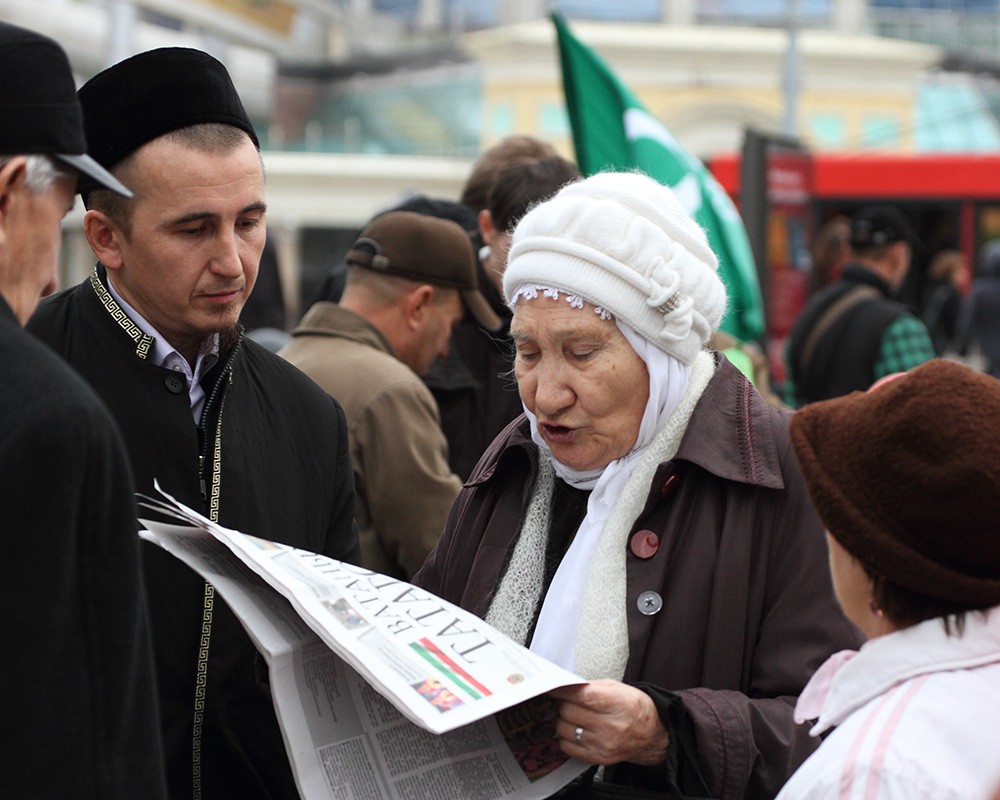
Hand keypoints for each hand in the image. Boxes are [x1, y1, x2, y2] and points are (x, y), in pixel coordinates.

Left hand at [548, 680, 668, 766]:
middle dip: (564, 704)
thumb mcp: (617, 688)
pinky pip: (567, 747)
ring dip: (564, 721)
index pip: (579, 695)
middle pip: (567, 711)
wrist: (651, 735)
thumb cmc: (634, 708)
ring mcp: (603, 744)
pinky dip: (567, 738)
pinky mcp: (598, 758)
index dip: (562, 690)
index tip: (554, 688)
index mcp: (615, 703)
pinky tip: (577, 731)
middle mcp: (610, 725)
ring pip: (564, 729)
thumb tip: (566, 686)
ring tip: (574, 717)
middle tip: (570, 702)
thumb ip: (591, 687)